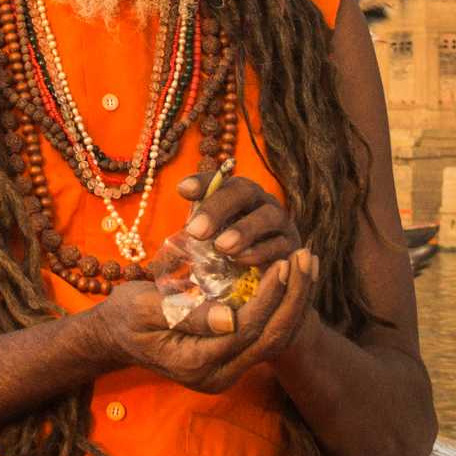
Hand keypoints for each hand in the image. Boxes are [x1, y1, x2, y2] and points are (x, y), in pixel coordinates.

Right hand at [78, 251, 315, 394]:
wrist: (115, 337)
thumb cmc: (124, 316)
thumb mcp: (144, 309)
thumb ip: (185, 315)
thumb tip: (230, 317)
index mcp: (195, 365)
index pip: (246, 330)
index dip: (269, 296)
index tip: (283, 261)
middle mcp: (217, 376)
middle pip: (270, 339)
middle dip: (294, 298)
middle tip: (306, 258)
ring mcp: (226, 370)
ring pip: (274, 339)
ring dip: (294, 301)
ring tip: (308, 264)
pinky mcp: (231, 359)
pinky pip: (264, 335)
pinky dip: (281, 306)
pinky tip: (292, 278)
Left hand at [177, 172, 301, 268]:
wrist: (265, 276)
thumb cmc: (230, 254)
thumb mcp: (208, 243)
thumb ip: (191, 237)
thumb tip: (164, 244)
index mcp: (236, 193)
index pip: (218, 179)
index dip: (202, 182)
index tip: (182, 190)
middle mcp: (259, 200)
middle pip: (243, 191)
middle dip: (218, 208)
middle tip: (196, 231)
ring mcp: (279, 221)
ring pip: (266, 216)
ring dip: (243, 230)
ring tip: (222, 247)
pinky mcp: (292, 246)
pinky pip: (279, 244)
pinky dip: (260, 252)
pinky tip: (241, 261)